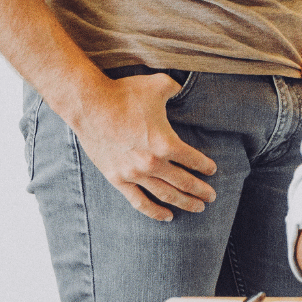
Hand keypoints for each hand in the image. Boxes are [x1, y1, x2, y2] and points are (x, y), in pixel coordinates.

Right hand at [70, 73, 216, 221]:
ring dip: (184, 203)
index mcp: (166, 143)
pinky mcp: (117, 178)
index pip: (193, 160)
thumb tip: (185, 86)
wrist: (88, 105)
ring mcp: (134, 173)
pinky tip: (167, 216)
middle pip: (184, 182)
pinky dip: (154, 211)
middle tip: (212, 197)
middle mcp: (152, 162)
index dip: (205, 167)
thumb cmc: (125, 94)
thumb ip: (177, 88)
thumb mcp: (159, 85)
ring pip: (165, 195)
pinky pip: (139, 201)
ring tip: (198, 208)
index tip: (212, 170)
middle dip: (201, 191)